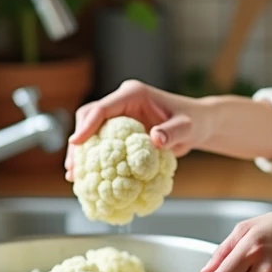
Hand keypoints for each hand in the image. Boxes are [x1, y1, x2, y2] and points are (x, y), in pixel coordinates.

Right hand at [64, 80, 210, 180]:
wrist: (199, 125)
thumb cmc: (195, 121)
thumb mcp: (187, 127)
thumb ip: (172, 132)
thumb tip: (156, 139)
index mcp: (133, 95)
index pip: (102, 108)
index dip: (86, 125)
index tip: (76, 143)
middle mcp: (122, 102)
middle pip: (89, 117)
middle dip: (78, 141)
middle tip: (73, 167)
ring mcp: (120, 116)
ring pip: (90, 130)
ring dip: (81, 152)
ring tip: (74, 175)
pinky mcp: (121, 130)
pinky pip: (101, 142)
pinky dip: (93, 157)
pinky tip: (89, 176)